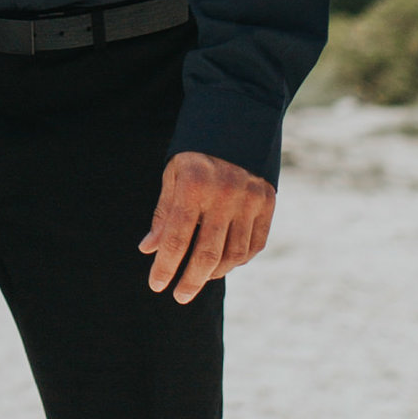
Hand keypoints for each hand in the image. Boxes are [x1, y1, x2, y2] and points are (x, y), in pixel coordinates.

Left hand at [140, 149, 274, 302]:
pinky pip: (254, 245)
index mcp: (195, 185)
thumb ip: (164, 214)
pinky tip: (223, 264)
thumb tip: (149, 250)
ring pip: (234, 255)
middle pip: (207, 254)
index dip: (165, 266)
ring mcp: (251, 199)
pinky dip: (238, 261)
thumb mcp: (173, 175)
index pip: (176, 238)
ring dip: (214, 273)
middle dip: (190, 281)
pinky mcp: (268, 202)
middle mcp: (226, 194)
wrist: (237, 122)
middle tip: (179, 296)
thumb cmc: (195, 153)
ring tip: (199, 278)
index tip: (156, 285)